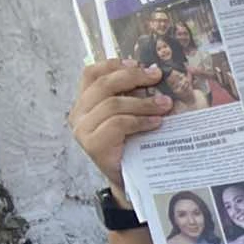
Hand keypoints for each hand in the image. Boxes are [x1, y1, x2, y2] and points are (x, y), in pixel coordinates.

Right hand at [70, 58, 172, 191]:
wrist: (130, 181)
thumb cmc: (132, 145)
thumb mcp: (128, 115)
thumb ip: (130, 96)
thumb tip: (152, 72)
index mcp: (83, 103)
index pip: (90, 74)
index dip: (113, 65)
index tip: (138, 62)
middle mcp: (78, 114)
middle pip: (103, 85)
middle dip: (133, 77)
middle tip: (157, 76)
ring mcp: (82, 130)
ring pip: (113, 105)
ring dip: (143, 102)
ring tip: (165, 104)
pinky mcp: (93, 145)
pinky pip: (118, 124)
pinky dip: (140, 120)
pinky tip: (157, 122)